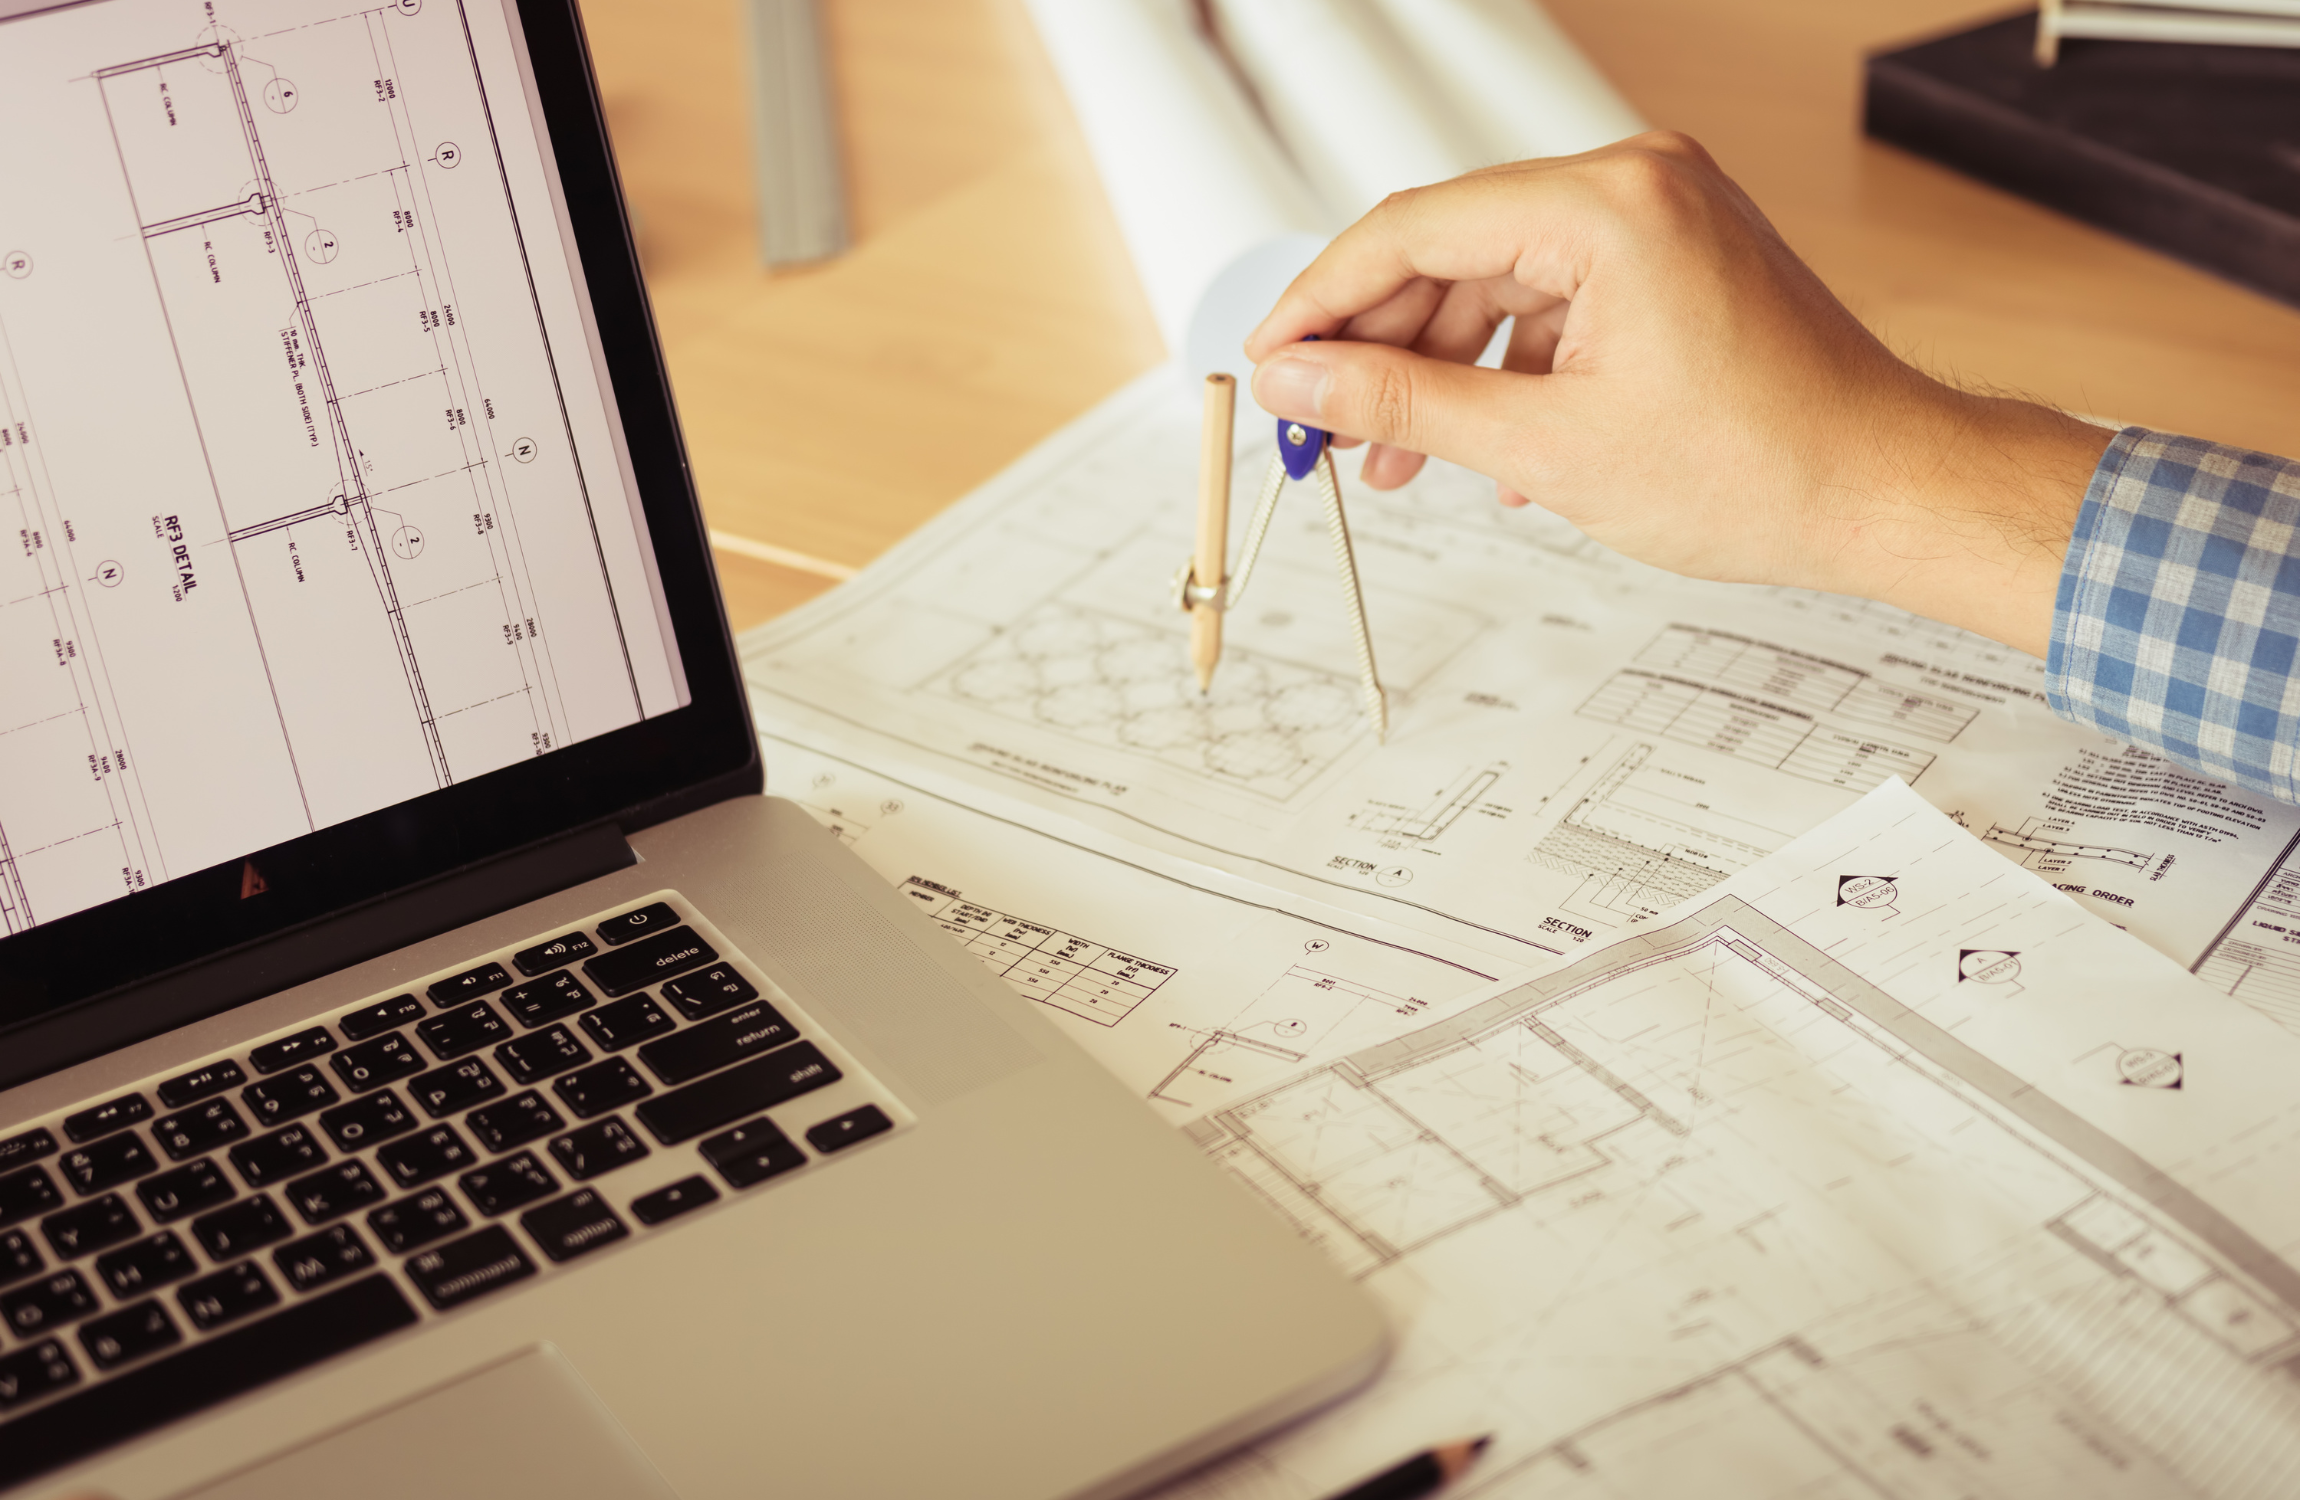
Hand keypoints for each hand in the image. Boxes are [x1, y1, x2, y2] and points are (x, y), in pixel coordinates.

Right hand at [1244, 133, 2111, 658]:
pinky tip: (1479, 443)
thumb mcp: (1546, 445)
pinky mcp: (1669, 255)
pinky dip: (1503, 365)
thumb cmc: (1763, 466)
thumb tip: (1298, 376)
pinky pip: (1549, 296)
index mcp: (1607, 204)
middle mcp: (1634, 183)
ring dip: (1435, 367)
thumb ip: (1402, 400)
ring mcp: (1656, 214)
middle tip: (1319, 426)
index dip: (1319, 300)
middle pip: (1448, 248)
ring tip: (1394, 458)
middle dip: (1374, 345)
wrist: (1885, 490)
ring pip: (1493, 278)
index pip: (1413, 228)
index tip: (1266, 361)